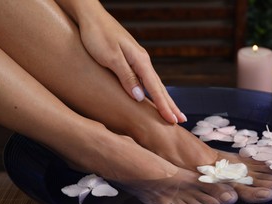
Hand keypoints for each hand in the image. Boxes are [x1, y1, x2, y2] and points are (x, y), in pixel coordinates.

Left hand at [76, 7, 185, 123]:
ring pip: (154, 83)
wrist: (89, 14)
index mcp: (140, 61)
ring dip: (164, 99)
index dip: (164, 106)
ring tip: (172, 111)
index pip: (155, 89)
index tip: (173, 120)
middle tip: (181, 120)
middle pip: (160, 87)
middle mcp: (142, 60)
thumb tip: (139, 97)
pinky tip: (154, 96)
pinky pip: (146, 79)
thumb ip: (126, 77)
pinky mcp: (130, 59)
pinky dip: (153, 91)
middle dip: (171, 105)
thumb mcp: (110, 58)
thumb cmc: (97, 35)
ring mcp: (137, 59)